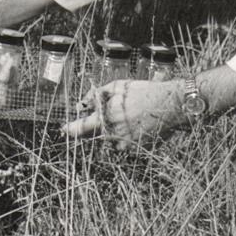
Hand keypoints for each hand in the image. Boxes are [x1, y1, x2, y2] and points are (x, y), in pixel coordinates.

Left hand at [63, 79, 189, 143]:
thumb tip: (81, 105)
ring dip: (114, 133)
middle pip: (96, 136)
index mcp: (106, 116)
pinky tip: (138, 126)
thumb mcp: (118, 86)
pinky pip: (125, 146)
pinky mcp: (136, 150)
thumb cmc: (144, 92)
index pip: (81, 127)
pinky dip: (127, 137)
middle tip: (114, 117)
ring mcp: (125, 143)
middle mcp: (113, 132)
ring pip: (111, 141)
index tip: (63, 129)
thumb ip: (96, 95)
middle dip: (99, 127)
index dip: (71, 129)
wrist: (171, 105)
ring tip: (131, 118)